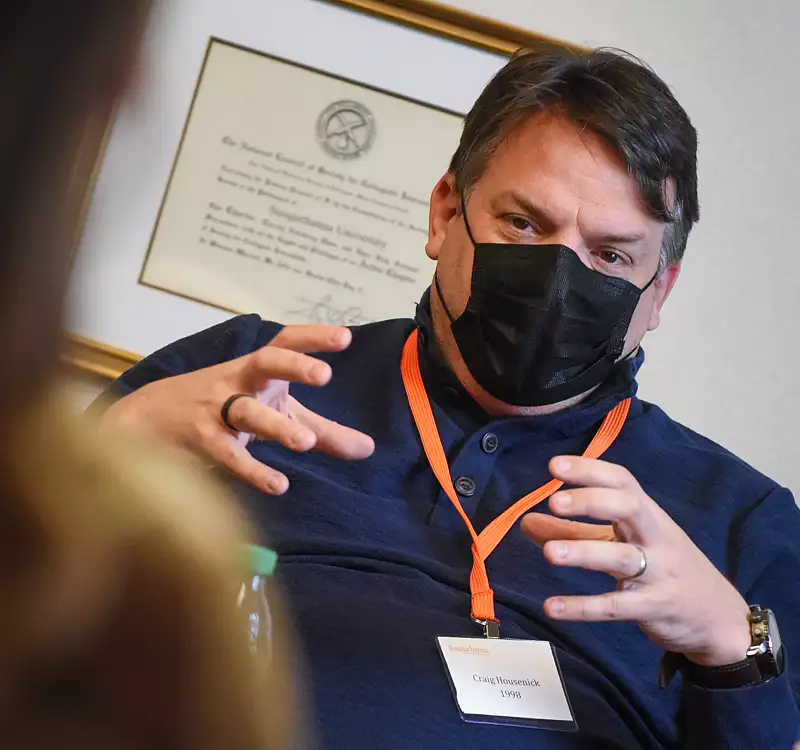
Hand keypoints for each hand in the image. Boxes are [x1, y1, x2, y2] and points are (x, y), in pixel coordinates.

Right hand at [101, 325, 373, 494]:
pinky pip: (227, 454)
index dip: (313, 337)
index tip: (345, 338)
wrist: (146, 420)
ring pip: (245, 412)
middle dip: (293, 366)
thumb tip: (369, 449)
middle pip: (264, 363)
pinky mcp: (200, 441)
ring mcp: (215, 410)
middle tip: (323, 376)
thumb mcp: (274, 412)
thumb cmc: (222, 408)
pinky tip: (278, 485)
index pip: (285, 342)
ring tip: (305, 443)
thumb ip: (322, 430)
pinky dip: (252, 470)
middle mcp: (238, 382)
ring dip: (275, 426)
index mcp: (257, 370)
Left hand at [521, 456, 751, 666]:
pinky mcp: (655, 608)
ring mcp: (658, 573)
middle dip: (592, 501)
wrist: (719, 617)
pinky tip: (552, 606)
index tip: (554, 466)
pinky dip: (584, 607)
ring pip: (621, 558)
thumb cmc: (664, 567)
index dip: (589, 470)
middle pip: (628, 507)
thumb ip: (575, 531)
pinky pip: (617, 606)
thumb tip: (526, 521)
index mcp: (646, 514)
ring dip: (584, 553)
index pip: (622, 481)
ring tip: (549, 553)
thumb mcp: (623, 542)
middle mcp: (655, 536)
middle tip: (554, 502)